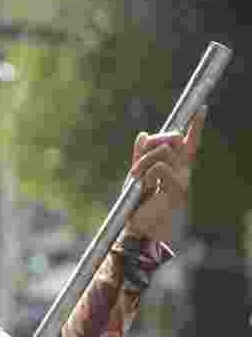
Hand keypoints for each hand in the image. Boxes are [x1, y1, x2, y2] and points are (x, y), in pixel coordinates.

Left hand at [125, 105, 207, 245]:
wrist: (139, 227)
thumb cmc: (138, 204)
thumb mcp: (136, 175)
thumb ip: (140, 155)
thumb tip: (142, 134)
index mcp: (176, 166)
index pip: (189, 142)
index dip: (196, 125)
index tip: (201, 108)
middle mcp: (184, 170)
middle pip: (172, 138)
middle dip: (152, 141)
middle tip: (138, 159)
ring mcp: (183, 178)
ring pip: (163, 150)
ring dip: (143, 160)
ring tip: (136, 176)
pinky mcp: (177, 188)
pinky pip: (160, 166)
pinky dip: (145, 171)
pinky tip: (143, 184)